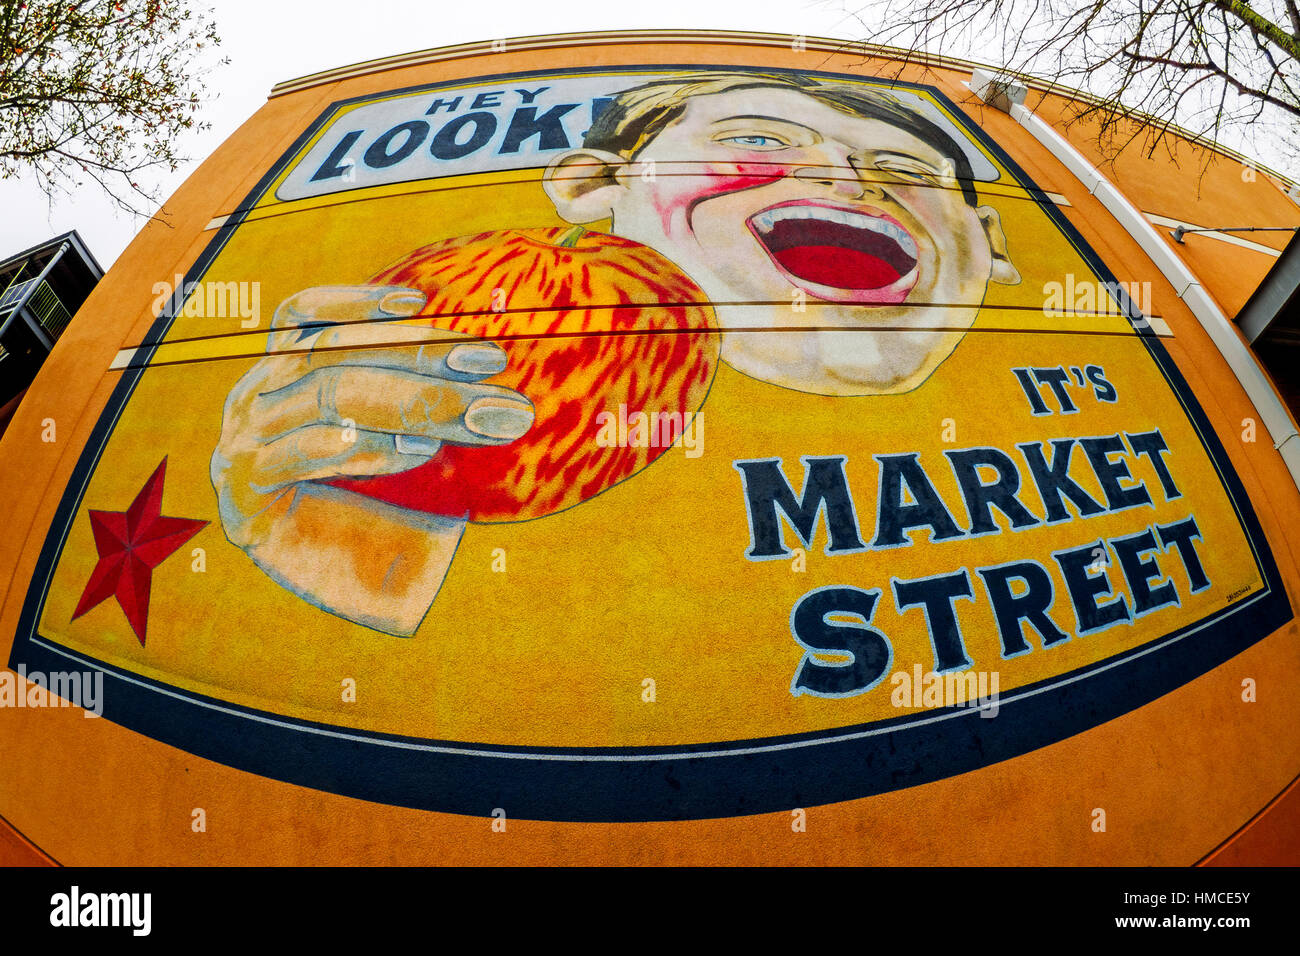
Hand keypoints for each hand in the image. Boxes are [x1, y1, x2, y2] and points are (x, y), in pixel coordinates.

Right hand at [211, 285, 532, 633]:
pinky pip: (298, 455)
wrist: (363, 591)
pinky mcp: (241, 495)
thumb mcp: (412, 436)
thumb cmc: (393, 504)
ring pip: (328, 394)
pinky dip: (361, 448)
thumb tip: (481, 347)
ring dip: (414, 400)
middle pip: (332, 353)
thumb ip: (424, 391)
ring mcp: (242, 442)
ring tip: (477, 416)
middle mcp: (256, 397)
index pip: (310, 316)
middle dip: (420, 353)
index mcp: (282, 371)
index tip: (433, 306)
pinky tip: (416, 450)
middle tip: (491, 363)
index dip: (370, 307)